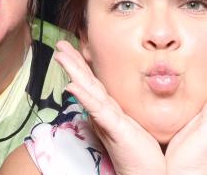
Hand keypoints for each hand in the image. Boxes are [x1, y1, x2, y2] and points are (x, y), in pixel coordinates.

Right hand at [54, 40, 166, 174]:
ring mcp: (107, 120)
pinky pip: (97, 110)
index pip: (94, 82)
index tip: (75, 46)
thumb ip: (133, 106)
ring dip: (73, 72)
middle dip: (73, 62)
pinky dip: (84, 97)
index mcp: (110, 109)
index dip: (83, 64)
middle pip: (86, 82)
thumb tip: (138, 90)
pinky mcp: (114, 129)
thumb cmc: (145, 151)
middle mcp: (104, 113)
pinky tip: (72, 86)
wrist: (146, 174)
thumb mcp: (139, 122)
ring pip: (88, 91)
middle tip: (60, 44)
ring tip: (61, 56)